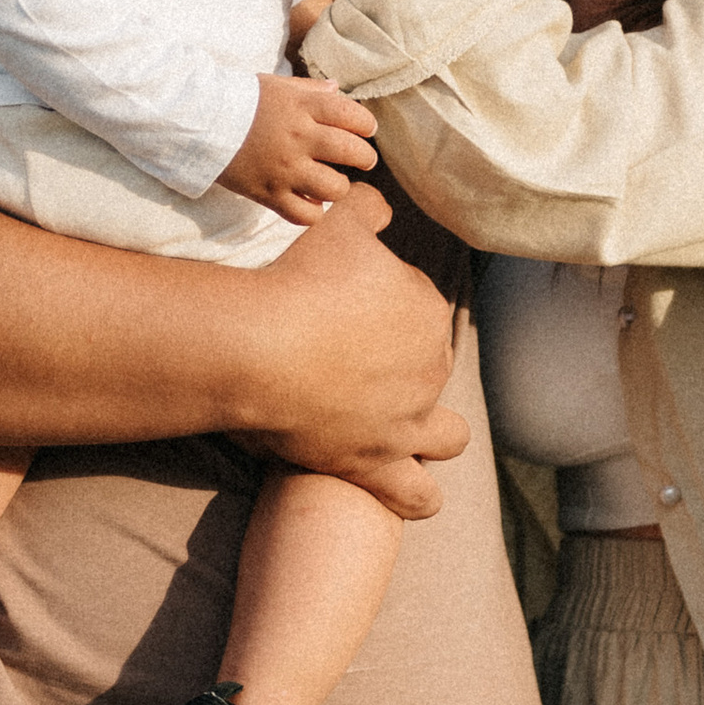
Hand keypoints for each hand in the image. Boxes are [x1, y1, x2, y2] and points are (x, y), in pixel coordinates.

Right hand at [219, 71, 380, 226]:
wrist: (197, 121)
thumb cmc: (238, 100)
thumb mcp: (275, 85)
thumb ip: (309, 90)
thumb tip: (337, 89)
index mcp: (302, 107)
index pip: (353, 116)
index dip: (366, 125)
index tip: (365, 130)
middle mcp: (298, 137)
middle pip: (352, 152)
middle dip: (364, 158)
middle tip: (363, 160)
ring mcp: (284, 168)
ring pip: (334, 188)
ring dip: (339, 187)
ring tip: (332, 182)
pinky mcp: (268, 193)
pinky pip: (305, 215)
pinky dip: (314, 212)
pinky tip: (311, 202)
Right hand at [227, 189, 468, 516]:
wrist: (256, 346)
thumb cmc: (292, 282)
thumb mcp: (334, 227)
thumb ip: (365, 210)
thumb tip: (380, 208)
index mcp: (426, 311)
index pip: (415, 311)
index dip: (381, 312)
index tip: (341, 312)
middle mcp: (429, 369)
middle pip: (427, 369)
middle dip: (402, 369)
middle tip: (348, 364)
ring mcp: (408, 423)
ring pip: (448, 436)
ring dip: (431, 432)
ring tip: (397, 429)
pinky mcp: (377, 465)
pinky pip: (417, 495)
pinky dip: (416, 495)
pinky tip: (406, 488)